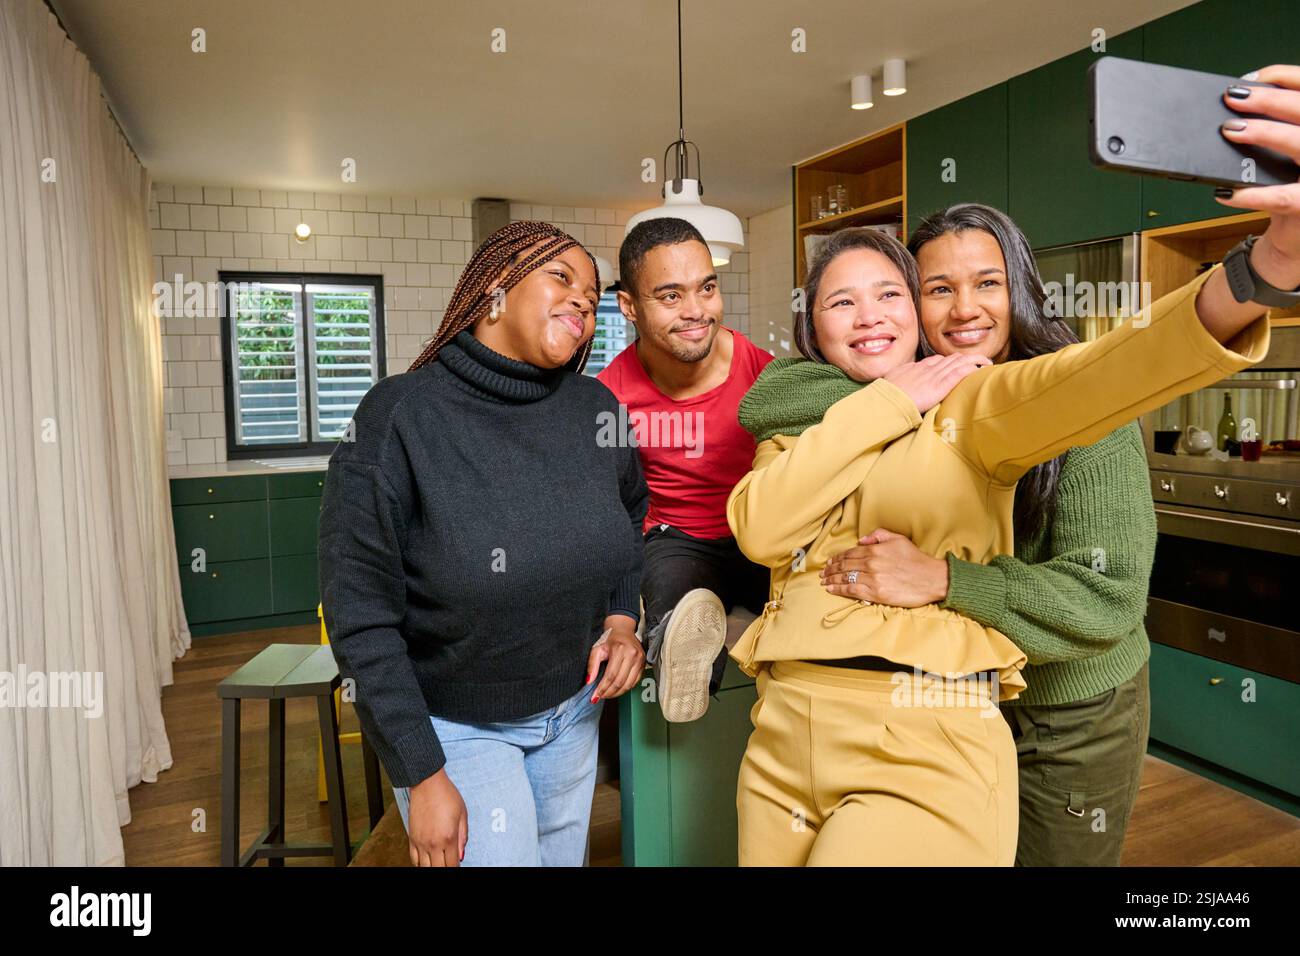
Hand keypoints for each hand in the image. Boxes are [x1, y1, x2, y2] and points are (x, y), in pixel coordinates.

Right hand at [407, 768, 467, 866]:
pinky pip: (414, 859)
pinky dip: (420, 864)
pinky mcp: (411, 838)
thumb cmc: (446, 795)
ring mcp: (420, 842)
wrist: (427, 784)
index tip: (458, 865)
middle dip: (445, 868)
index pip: (452, 865)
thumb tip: (462, 854)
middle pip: (439, 869)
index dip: (456, 868)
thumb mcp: (462, 814)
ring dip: (433, 867)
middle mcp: (433, 843)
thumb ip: (463, 837)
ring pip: (425, 867)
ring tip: (439, 862)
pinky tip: (427, 861)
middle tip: (449, 864)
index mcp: (448, 838)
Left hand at [585, 615, 643, 702]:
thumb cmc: (609, 638)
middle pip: (620, 682)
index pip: (611, 675)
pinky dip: (625, 688)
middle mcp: (632, 655)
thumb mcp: (597, 649)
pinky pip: (635, 681)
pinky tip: (617, 689)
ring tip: (607, 695)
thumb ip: (592, 665)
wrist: (623, 629)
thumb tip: (589, 682)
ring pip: (628, 684)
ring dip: (617, 693)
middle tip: (600, 697)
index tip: (595, 695)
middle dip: (609, 692)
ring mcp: (640, 660)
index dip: (602, 688)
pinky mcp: (643, 664)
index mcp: (620, 650)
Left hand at [819, 528, 949, 607]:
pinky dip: (839, 590)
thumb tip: (860, 540)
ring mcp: (873, 578)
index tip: (829, 562)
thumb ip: (878, 535)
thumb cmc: (916, 559)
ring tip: (824, 581)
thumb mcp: (898, 539)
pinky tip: (831, 589)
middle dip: (831, 569)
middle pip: (844, 566)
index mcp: (875, 549)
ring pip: (845, 578)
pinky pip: (852, 591)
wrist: (932, 578)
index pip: (849, 553)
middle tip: (823, 573)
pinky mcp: (877, 593)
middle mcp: (871, 563)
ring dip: (832, 580)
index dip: (837, 558)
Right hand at [881, 352, 991, 413]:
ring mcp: (935, 376)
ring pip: (959, 362)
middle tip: (979, 360)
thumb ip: (903, 377)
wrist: (887, 400)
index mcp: (917, 367)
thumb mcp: (893, 380)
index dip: (950, 361)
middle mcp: (928, 368)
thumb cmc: (887, 394)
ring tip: (987, 362)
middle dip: (966, 358)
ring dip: (975, 360)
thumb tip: (905, 377)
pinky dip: (972, 367)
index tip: (958, 363)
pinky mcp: (940, 385)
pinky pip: (960, 372)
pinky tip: (981, 367)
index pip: (938, 360)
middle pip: (951, 359)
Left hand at [1216, 65, 1299, 287]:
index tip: (1252, 79)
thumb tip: (1241, 101)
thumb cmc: (1290, 186)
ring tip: (1230, 130)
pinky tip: (1226, 191)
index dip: (1286, 77)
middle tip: (1232, 97)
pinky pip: (1282, 197)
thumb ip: (1277, 127)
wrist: (1297, 234)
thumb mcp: (1286, 153)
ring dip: (1263, 133)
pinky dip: (1252, 194)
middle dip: (1268, 100)